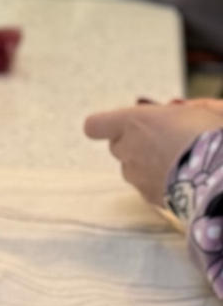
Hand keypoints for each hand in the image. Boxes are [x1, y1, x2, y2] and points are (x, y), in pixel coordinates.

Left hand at [83, 102, 222, 204]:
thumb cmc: (216, 136)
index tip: (121, 125)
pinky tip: (183, 179)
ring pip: (131, 168)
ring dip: (146, 164)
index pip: (95, 125)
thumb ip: (180, 109)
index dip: (106, 126)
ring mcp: (137, 176)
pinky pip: (147, 187)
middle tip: (164, 141)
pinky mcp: (150, 197)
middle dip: (134, 144)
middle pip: (117, 146)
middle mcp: (129, 149)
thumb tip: (172, 109)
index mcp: (135, 122)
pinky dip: (159, 183)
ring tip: (179, 162)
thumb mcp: (203, 111)